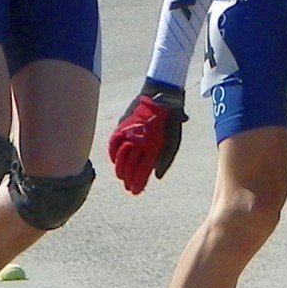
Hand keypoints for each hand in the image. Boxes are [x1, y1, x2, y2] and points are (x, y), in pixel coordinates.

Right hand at [108, 81, 187, 195]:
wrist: (161, 96)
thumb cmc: (170, 120)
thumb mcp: (174, 141)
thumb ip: (165, 159)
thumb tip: (156, 177)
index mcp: (154, 146)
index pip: (142, 170)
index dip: (138, 183)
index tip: (134, 191)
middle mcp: (139, 141)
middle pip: (130, 166)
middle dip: (128, 179)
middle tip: (128, 187)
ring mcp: (129, 133)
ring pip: (120, 157)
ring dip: (119, 169)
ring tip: (120, 176)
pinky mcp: (122, 125)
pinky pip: (113, 143)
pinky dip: (112, 154)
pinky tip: (114, 160)